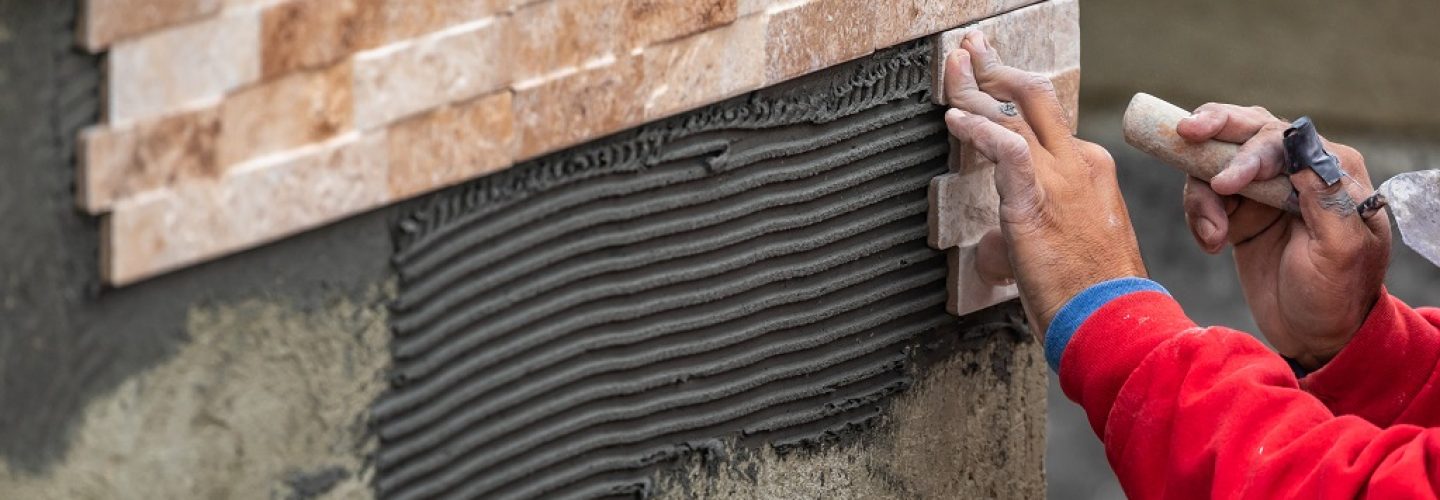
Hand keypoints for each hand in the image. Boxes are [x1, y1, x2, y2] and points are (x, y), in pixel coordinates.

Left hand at [941, 31, 1146, 332]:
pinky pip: (1004, 149)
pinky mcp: (1035, 200)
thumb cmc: (1093, 296)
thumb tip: (998, 245)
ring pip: (1013, 114)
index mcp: (1089, 169)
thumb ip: (1034, 231)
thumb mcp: (1069, 248)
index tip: (987, 81)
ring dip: (975, 86)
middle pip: (1032, 97)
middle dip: (996, 68)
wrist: (1115, 321)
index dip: (1009, 97)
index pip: (1044, 119)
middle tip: (970, 49)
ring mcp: (1059, 178)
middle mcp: (1077, 163)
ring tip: (952, 67)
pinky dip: (976, 129)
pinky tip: (953, 118)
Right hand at [1178, 104, 1390, 369]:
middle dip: (1215, 128)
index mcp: (1332, 171)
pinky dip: (1198, 215)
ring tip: (1212, 237)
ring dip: (1203, 195)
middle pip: (1248, 128)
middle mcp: (1298, 170)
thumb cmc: (1335, 295)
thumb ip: (1328, 202)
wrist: (1313, 334)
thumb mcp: (1341, 254)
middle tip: (1185, 132)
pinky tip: (1211, 244)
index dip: (1249, 153)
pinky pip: (1204, 193)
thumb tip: (1304, 155)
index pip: (1284, 140)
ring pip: (1216, 161)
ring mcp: (1266, 189)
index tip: (1224, 184)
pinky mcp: (1240, 210)